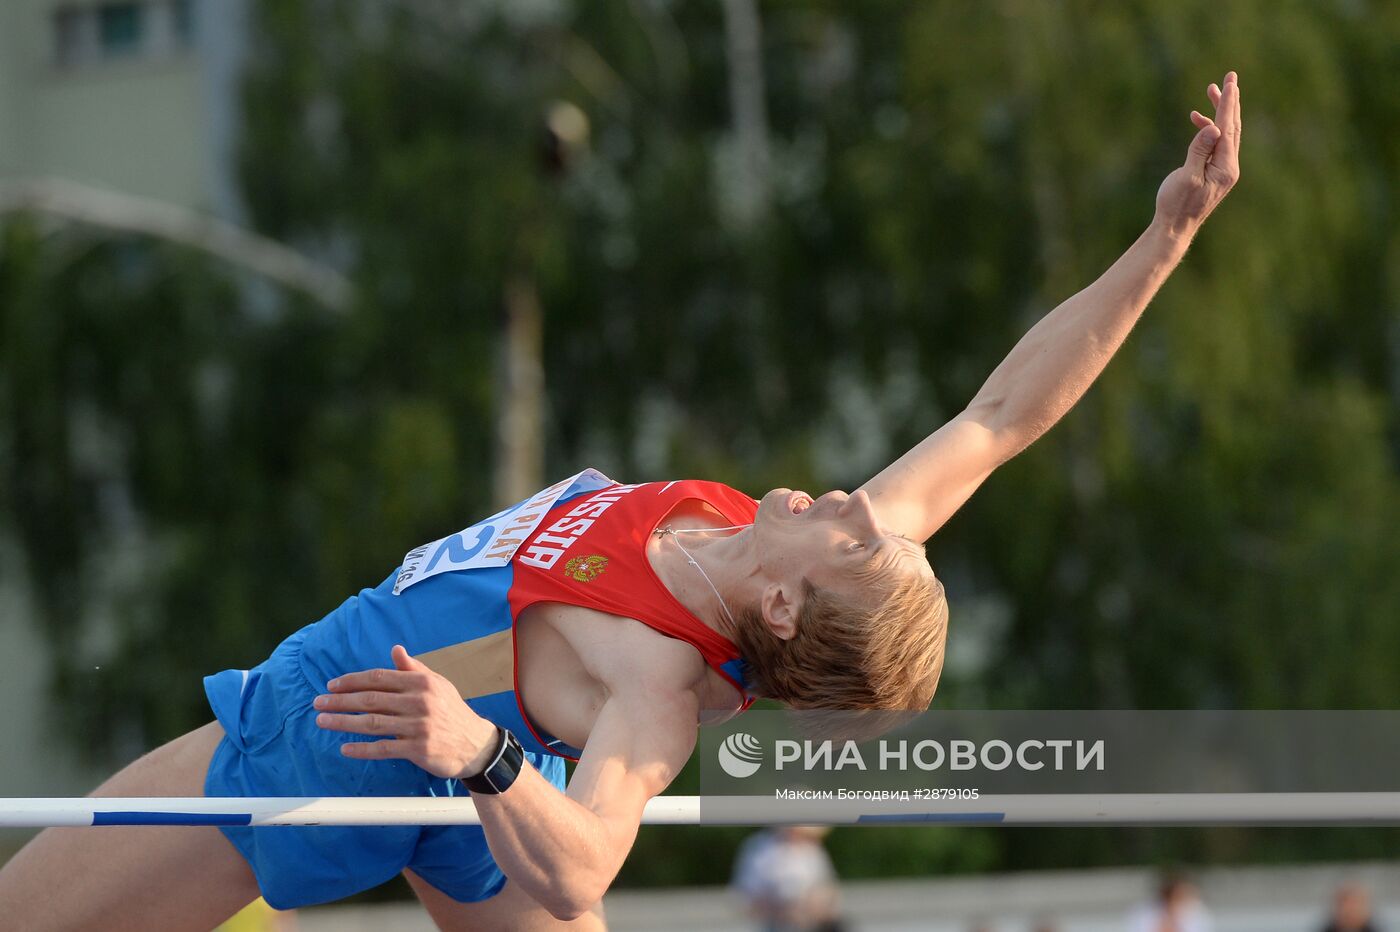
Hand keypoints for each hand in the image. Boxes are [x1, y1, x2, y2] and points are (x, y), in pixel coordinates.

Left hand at [314, 644, 499, 778]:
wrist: (475, 744)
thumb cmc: (452, 711)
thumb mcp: (437, 685)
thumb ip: (413, 669)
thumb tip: (395, 650)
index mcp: (421, 683)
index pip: (379, 678)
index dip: (352, 681)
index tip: (331, 685)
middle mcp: (419, 702)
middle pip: (371, 699)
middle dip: (340, 701)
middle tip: (318, 703)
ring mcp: (418, 726)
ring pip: (373, 723)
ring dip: (344, 722)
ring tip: (323, 721)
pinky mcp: (418, 749)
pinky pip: (384, 749)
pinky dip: (362, 749)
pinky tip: (345, 748)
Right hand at [1154, 71, 1241, 237]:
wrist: (1174, 228)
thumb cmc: (1176, 205)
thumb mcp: (1186, 177)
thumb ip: (1199, 151)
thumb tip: (1213, 127)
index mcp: (1225, 167)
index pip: (1228, 128)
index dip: (1228, 104)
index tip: (1230, 82)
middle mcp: (1229, 166)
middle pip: (1233, 126)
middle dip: (1230, 102)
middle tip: (1229, 78)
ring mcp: (1222, 169)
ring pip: (1226, 134)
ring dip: (1219, 112)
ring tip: (1210, 92)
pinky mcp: (1213, 172)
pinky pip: (1216, 144)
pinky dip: (1209, 129)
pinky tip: (1198, 120)